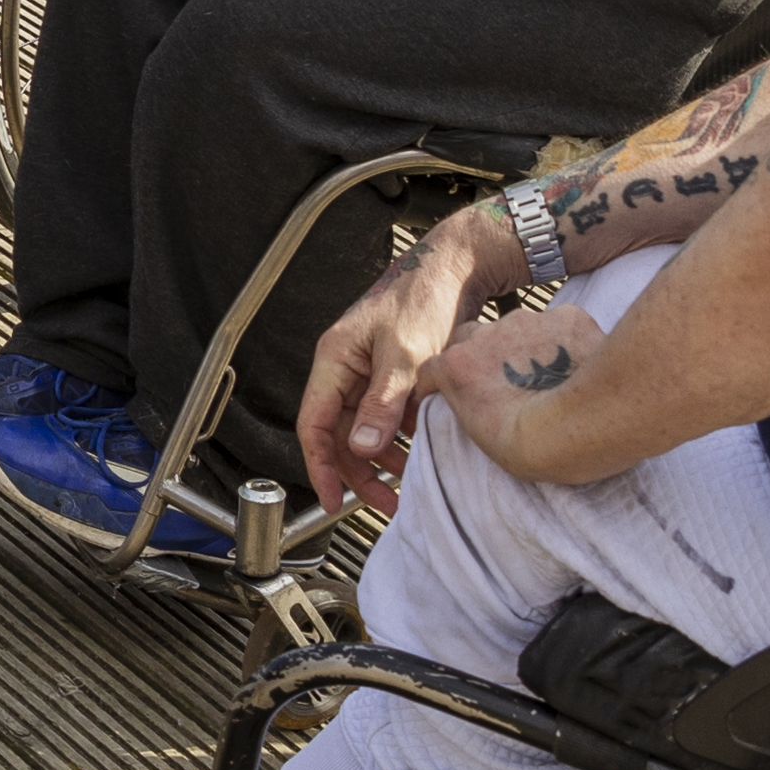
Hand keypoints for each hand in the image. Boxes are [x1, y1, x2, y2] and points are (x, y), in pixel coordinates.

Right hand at [295, 213, 498, 508]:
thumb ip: (382, 403)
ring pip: (364, 429)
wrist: (456, 267)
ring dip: (383, 457)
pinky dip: (401, 436)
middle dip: (358, 472)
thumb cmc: (425, 297)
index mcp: (335, 360)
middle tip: (386, 502)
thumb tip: (362, 449)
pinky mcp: (392, 373)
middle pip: (338, 434)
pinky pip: (386, 415)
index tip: (331, 501)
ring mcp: (368, 371)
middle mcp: (345, 368)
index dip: (319, 467)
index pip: (314, 424)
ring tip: (408, 481)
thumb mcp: (406, 355)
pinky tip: (421, 449)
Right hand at [426, 294, 625, 487]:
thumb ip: (475, 405)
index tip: (449, 391)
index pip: (434, 366)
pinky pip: (562, 324)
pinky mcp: (566, 317)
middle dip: (482, 353)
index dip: (442, 379)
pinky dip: (565, 340)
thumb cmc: (533, 445)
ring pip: (520, 328)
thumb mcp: (482, 434)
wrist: (582, 425)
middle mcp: (487, 334)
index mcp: (458, 367)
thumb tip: (486, 403)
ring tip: (550, 375)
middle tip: (504, 380)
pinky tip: (579, 362)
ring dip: (527, 347)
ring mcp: (528, 322)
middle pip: (471, 335)